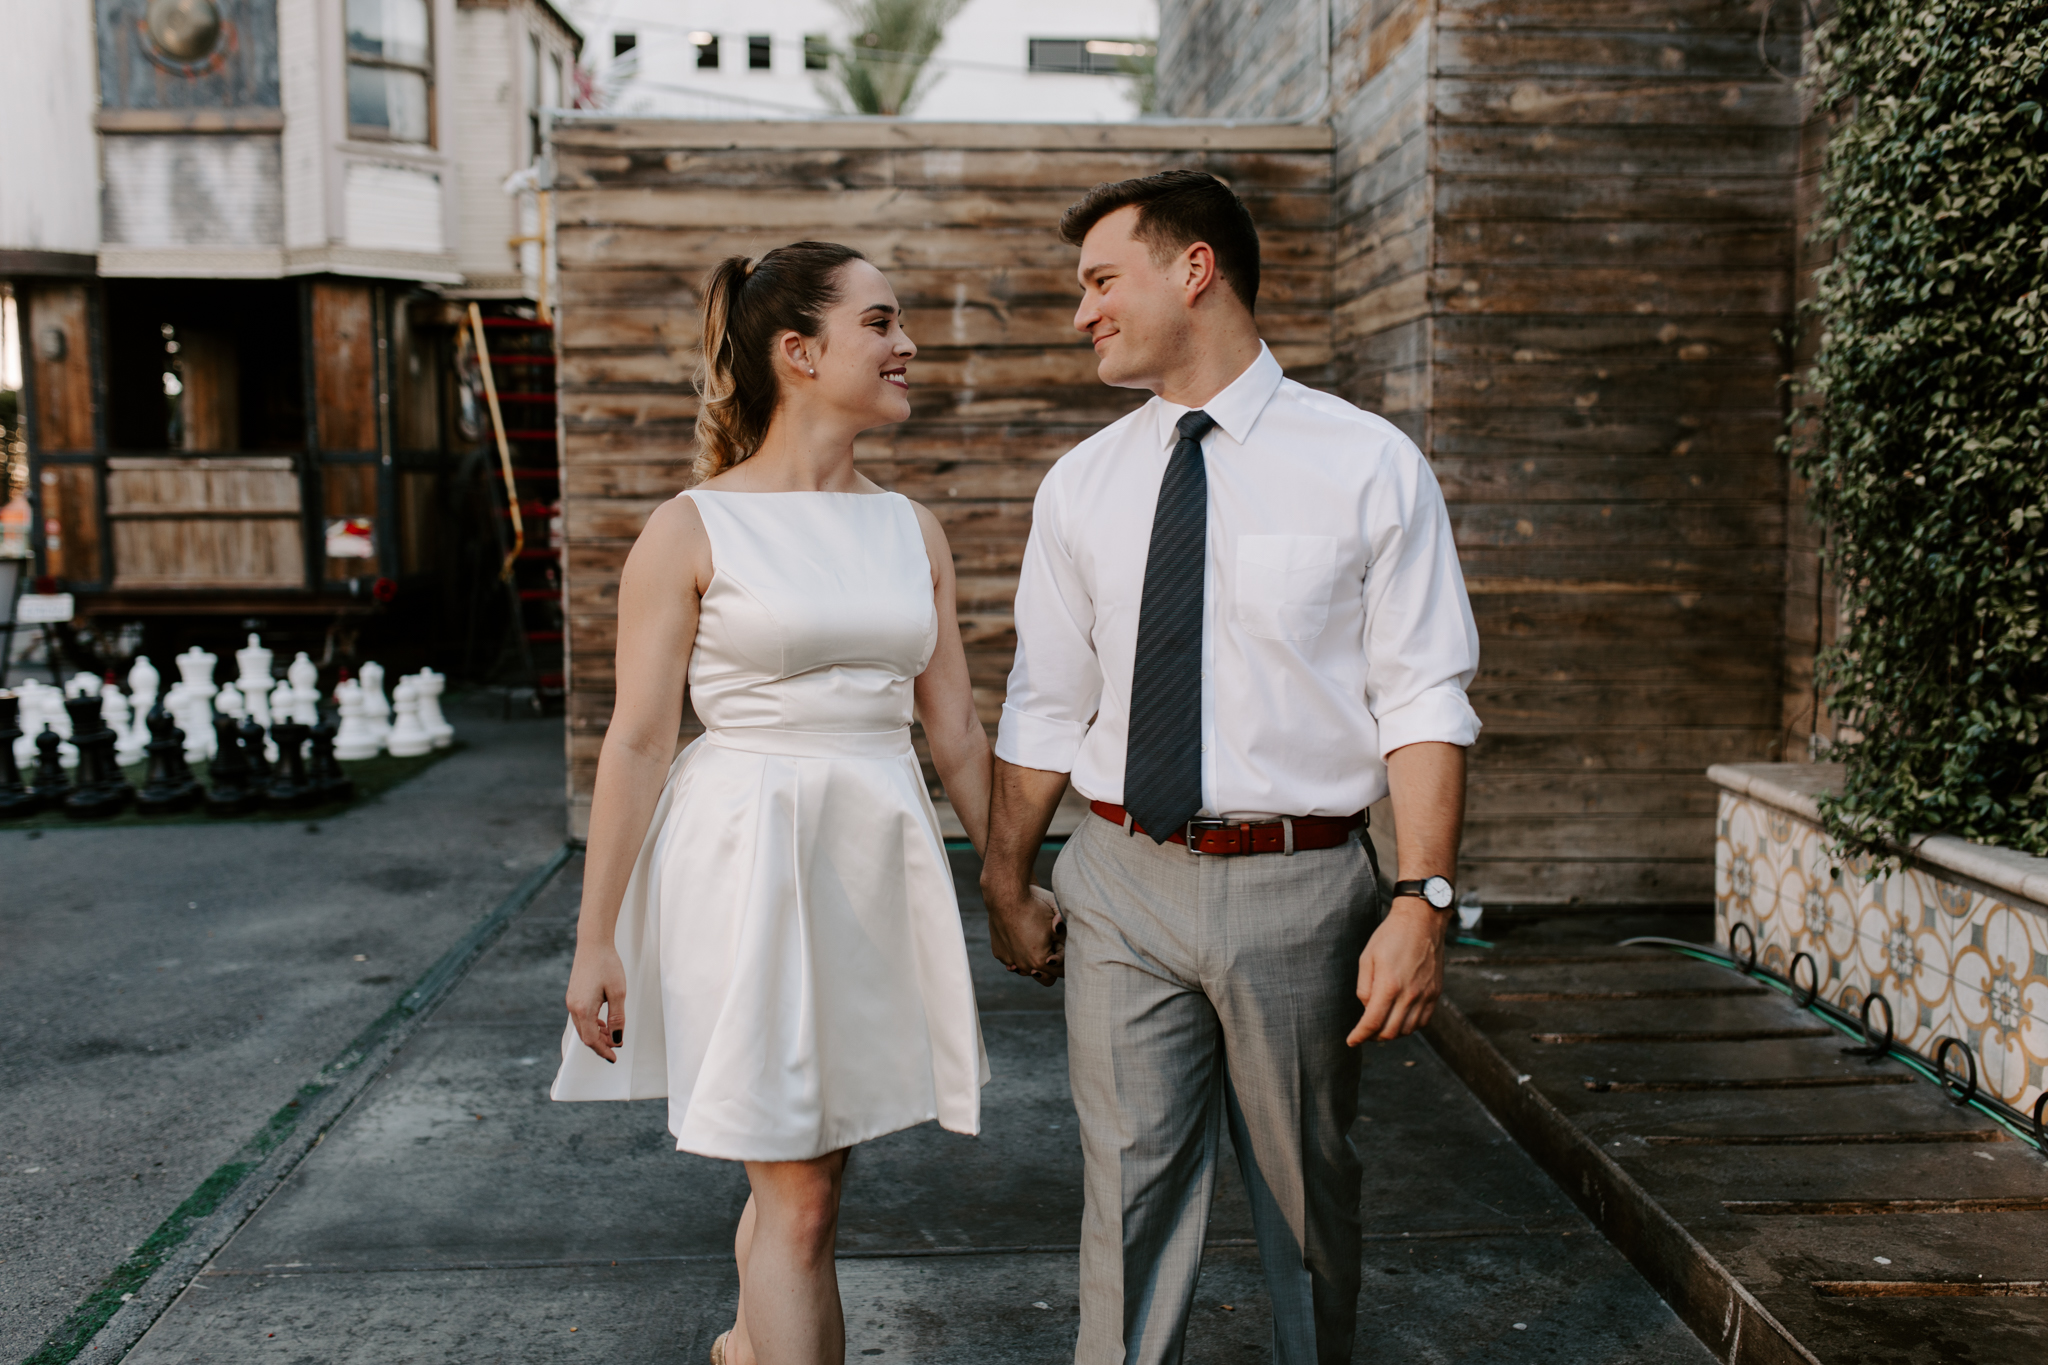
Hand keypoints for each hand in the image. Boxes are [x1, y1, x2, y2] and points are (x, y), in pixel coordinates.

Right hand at [566, 942, 627, 1062]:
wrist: (593, 943)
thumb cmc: (606, 964)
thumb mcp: (618, 993)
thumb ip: (617, 1018)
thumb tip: (616, 1038)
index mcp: (583, 1009)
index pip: (591, 1040)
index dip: (603, 1051)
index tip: (613, 1057)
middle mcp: (573, 1007)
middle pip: (585, 1036)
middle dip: (600, 1045)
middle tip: (616, 1048)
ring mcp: (571, 1001)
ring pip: (583, 1027)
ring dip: (596, 1035)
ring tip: (612, 1037)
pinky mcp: (573, 995)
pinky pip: (581, 1017)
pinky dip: (592, 1024)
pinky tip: (603, 1023)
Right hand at [987, 883, 1064, 985]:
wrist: (1006, 897)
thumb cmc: (1035, 906)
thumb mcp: (1056, 918)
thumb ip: (1067, 933)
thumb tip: (1074, 938)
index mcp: (1040, 961)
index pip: (1060, 973)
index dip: (1065, 962)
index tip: (1065, 951)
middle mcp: (1024, 966)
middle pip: (1044, 978)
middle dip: (1050, 968)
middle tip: (1052, 952)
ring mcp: (1010, 961)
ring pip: (1026, 971)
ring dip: (1033, 962)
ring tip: (1036, 945)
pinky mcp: (1000, 954)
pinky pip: (1013, 961)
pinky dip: (1018, 955)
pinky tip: (1022, 940)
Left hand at [1347, 899, 1446, 1044]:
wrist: (1422, 921)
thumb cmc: (1391, 936)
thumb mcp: (1367, 958)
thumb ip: (1364, 988)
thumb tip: (1366, 1009)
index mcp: (1389, 985)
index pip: (1372, 1023)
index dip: (1359, 1036)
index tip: (1351, 1041)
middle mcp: (1410, 994)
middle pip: (1390, 1032)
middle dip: (1373, 1037)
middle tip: (1364, 1032)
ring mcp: (1425, 995)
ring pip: (1408, 1030)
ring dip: (1392, 1032)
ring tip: (1381, 1024)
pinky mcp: (1435, 993)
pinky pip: (1423, 1021)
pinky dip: (1410, 1026)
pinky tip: (1400, 1018)